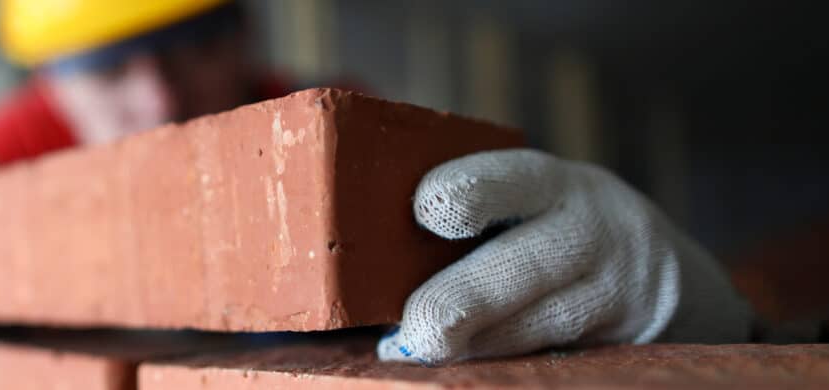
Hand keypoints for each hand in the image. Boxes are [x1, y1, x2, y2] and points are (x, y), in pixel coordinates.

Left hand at [378, 149, 752, 363]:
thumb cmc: (552, 234)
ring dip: (479, 345)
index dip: (465, 192)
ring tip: (420, 356)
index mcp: (550, 183)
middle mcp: (590, 230)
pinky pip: (561, 355)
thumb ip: (471, 215)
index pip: (508, 178)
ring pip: (545, 322)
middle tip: (414, 331)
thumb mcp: (531, 205)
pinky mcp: (627, 340)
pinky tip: (470, 373)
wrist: (665, 278)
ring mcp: (617, 288)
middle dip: (462, 298)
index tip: (423, 212)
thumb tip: (367, 255)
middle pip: (525, 263)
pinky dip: (510, 365)